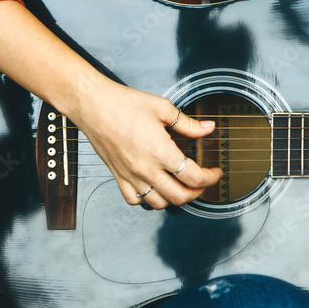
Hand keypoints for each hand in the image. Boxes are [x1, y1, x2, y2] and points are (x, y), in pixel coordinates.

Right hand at [72, 79, 221, 208]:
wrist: (93, 105)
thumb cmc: (122, 104)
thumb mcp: (162, 108)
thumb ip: (187, 123)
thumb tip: (207, 128)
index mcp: (160, 151)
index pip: (194, 177)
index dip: (210, 178)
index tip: (215, 173)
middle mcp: (146, 168)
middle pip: (179, 196)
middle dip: (197, 192)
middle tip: (202, 182)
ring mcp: (131, 176)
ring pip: (158, 203)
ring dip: (174, 199)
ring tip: (180, 187)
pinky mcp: (118, 177)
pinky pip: (134, 200)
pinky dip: (147, 199)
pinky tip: (153, 188)